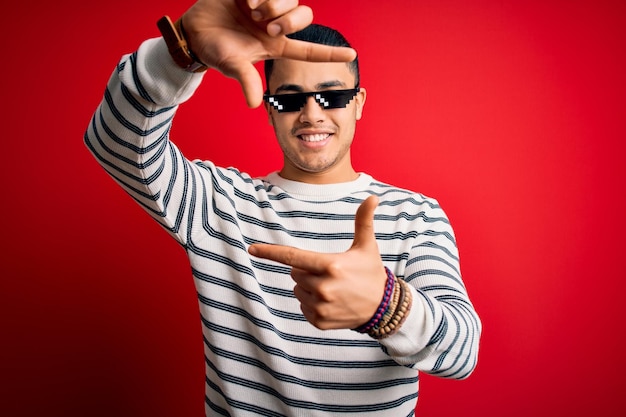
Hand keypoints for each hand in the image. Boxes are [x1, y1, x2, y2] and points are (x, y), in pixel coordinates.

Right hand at [181, 0, 356, 106]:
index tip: (352, 54)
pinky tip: (244, 0)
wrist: (194, 32)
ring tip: (251, 10)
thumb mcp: (232, 66)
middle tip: (266, 25)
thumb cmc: (215, 52)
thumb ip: (246, 81)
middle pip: (304, 17)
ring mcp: (266, 7)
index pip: (308, 51)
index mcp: (275, 46)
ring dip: (274, 4)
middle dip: (289, 20)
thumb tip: (254, 105)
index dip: (330, 53)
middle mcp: (275, 25)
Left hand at [248, 196, 386, 329]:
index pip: (293, 257)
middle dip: (307, 270)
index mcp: (331, 265)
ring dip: (309, 287)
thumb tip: (372, 197)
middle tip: (331, 273)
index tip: (252, 249)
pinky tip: (331, 302)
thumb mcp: (367, 246)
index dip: (270, 252)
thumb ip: (363, 221)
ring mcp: (321, 307)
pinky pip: (303, 307)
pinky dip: (313, 304)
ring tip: (333, 288)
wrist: (383, 307)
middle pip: (295, 273)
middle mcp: (324, 287)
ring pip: (298, 290)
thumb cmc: (371, 272)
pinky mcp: (319, 321)